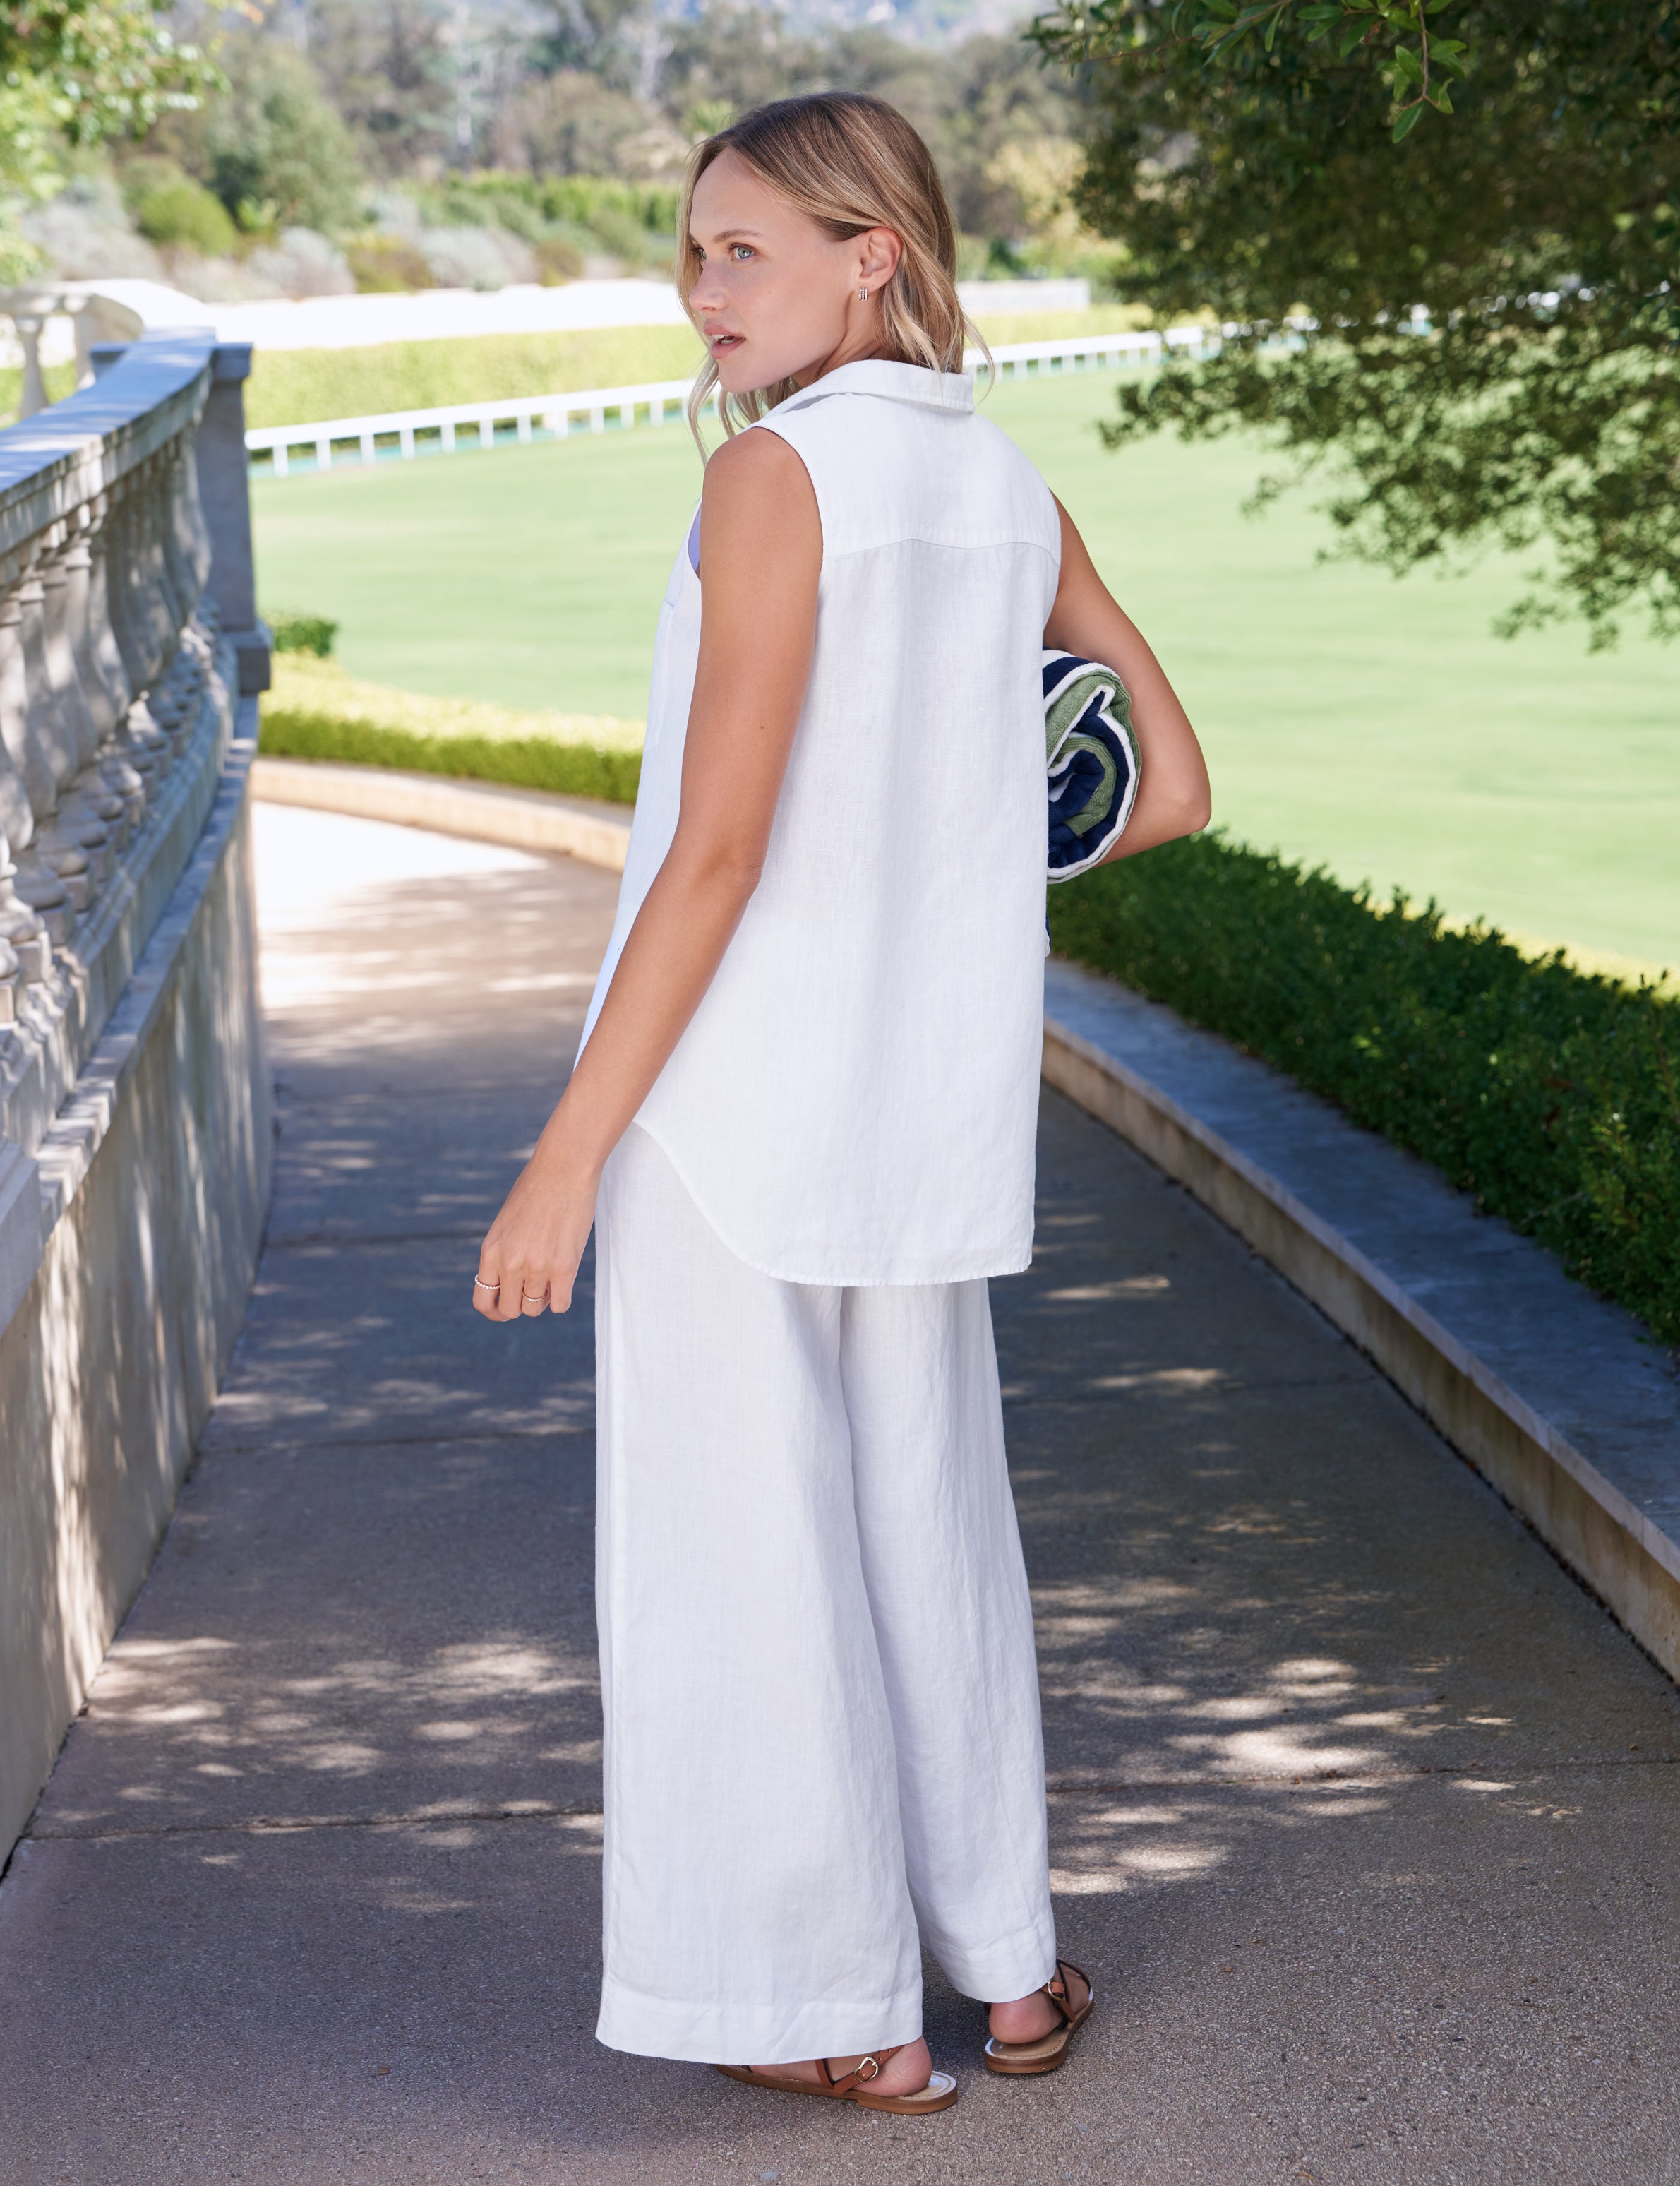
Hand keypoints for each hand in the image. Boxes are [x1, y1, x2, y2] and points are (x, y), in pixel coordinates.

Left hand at [473, 1142, 598, 1322]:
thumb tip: (511, 1285)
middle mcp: (510, 1263)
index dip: (495, 1311)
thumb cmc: (536, 1190)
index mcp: (490, 1251)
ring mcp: (537, 1267)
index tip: (507, 1307)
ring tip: (551, 1275)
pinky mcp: (564, 1267)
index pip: (482, 1301)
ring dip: (543, 1298)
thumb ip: (503, 1254)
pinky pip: (560, 1305)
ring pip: (535, 1308)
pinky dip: (561, 1298)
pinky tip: (564, 1280)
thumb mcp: (506, 1224)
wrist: (563, 1169)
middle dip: (522, 1304)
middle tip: (535, 1287)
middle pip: (510, 1310)